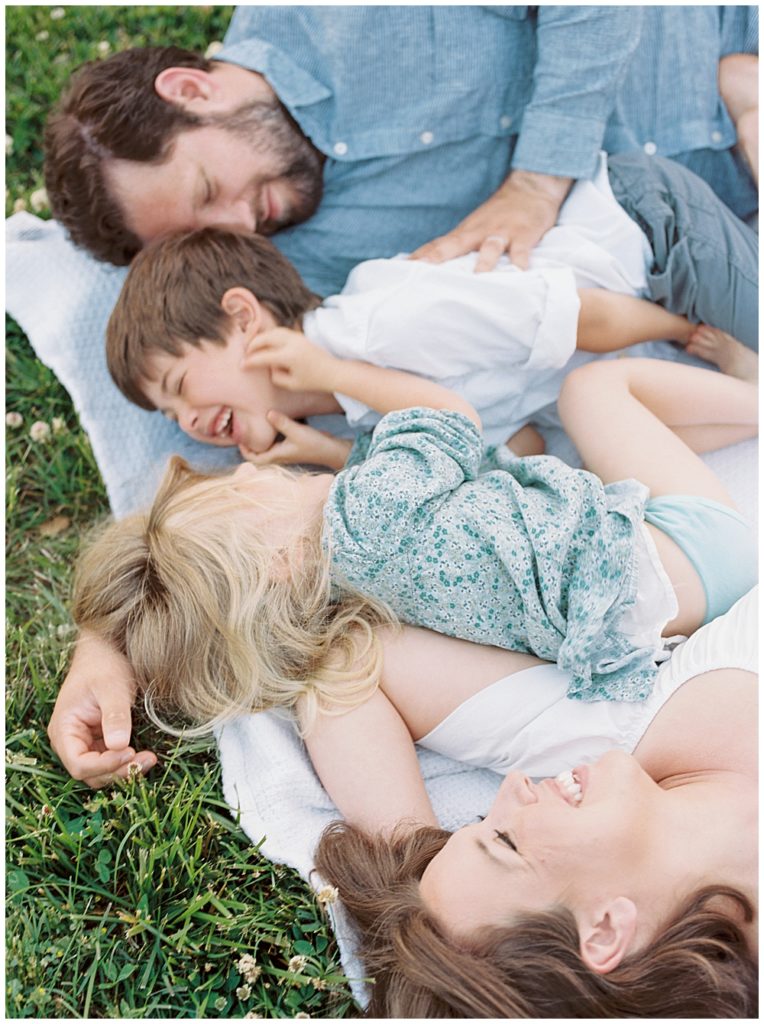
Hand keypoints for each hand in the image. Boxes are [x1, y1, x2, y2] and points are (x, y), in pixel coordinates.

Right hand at [47, 632, 157, 787]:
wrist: (107, 650)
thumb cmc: (105, 664)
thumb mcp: (112, 687)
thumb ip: (115, 715)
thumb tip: (119, 745)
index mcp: (63, 729)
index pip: (79, 763)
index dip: (104, 765)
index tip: (129, 751)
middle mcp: (70, 740)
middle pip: (90, 773)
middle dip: (117, 771)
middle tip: (146, 760)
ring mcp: (85, 741)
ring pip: (102, 771)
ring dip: (124, 770)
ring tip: (149, 759)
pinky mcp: (100, 740)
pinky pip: (111, 761)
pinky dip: (127, 762)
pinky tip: (145, 756)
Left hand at [240, 410, 352, 470]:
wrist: (332, 450)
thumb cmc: (315, 444)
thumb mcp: (297, 431)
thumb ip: (282, 422)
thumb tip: (267, 413)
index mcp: (277, 455)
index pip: (254, 458)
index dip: (244, 450)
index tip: (240, 438)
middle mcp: (280, 455)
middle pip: (258, 454)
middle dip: (249, 445)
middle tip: (244, 430)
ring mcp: (286, 451)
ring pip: (267, 448)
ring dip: (260, 440)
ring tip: (254, 426)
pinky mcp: (293, 446)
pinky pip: (276, 443)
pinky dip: (271, 435)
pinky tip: (273, 424)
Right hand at [241, 327, 337, 393]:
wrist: (332, 372)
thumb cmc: (312, 381)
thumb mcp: (291, 384)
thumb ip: (275, 375)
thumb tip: (267, 366)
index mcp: (289, 356)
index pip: (263, 356)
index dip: (250, 361)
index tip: (241, 365)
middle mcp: (292, 343)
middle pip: (265, 338)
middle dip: (252, 345)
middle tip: (245, 353)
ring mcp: (296, 336)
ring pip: (272, 331)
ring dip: (261, 338)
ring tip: (252, 346)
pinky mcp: (299, 335)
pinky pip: (280, 331)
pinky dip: (270, 335)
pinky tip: (265, 342)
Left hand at [410, 169, 572, 271]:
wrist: (530, 188)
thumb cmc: (498, 215)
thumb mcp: (472, 229)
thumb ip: (453, 247)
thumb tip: (428, 264)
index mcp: (463, 234)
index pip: (435, 247)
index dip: (417, 259)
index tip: (398, 272)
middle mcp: (477, 233)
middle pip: (452, 246)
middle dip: (436, 259)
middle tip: (420, 273)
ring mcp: (500, 233)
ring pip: (489, 248)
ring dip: (483, 263)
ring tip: (477, 278)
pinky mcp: (523, 234)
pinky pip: (520, 251)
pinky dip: (519, 262)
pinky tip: (518, 274)